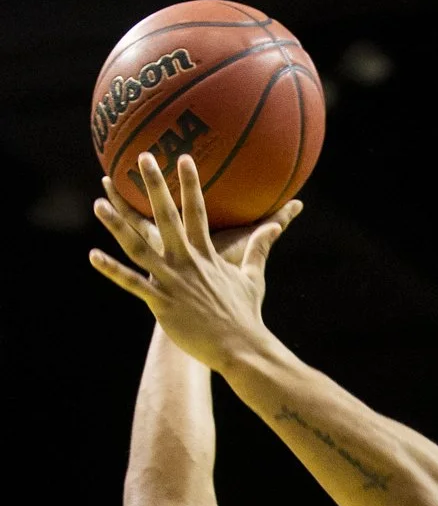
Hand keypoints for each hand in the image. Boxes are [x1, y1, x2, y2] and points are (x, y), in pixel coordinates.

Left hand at [89, 154, 301, 367]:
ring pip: (138, 247)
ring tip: (99, 203)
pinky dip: (112, 270)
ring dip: (117, 225)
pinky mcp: (162, 303)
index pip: (197, 211)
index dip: (190, 184)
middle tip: (142, 158)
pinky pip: (131, 283)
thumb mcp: (253, 278)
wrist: (240, 347)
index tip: (183, 158)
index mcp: (206, 255)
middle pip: (166, 217)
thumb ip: (259, 248)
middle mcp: (186, 263)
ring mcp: (172, 282)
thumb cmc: (246, 315)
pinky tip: (94, 255)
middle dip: (153, 186)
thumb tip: (276, 226)